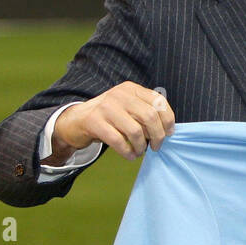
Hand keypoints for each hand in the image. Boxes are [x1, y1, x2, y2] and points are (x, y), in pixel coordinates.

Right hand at [50, 82, 175, 161]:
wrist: (76, 120)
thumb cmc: (110, 117)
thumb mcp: (128, 108)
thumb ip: (146, 113)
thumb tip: (168, 131)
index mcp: (131, 89)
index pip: (158, 101)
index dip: (168, 119)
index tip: (169, 134)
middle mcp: (119, 95)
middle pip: (150, 117)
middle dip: (157, 136)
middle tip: (156, 146)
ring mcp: (106, 107)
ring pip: (135, 131)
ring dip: (142, 146)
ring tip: (140, 152)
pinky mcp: (94, 122)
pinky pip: (119, 141)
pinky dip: (128, 152)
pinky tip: (130, 155)